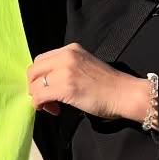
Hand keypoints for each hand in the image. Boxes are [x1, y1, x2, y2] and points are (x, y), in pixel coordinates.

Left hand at [26, 44, 150, 122]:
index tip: (48, 88)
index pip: (41, 60)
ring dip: (38, 97)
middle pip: (33, 70)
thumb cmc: (109, 85)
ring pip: (33, 84)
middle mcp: (66, 56)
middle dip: (33, 86)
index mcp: (71, 49)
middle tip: (46, 99)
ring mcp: (65, 71)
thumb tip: (47, 81)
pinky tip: (54, 110)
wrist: (125, 94)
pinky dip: (40, 105)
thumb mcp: (85, 65)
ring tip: (52, 106)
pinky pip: (39, 96)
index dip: (39, 76)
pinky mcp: (66, 88)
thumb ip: (66, 67)